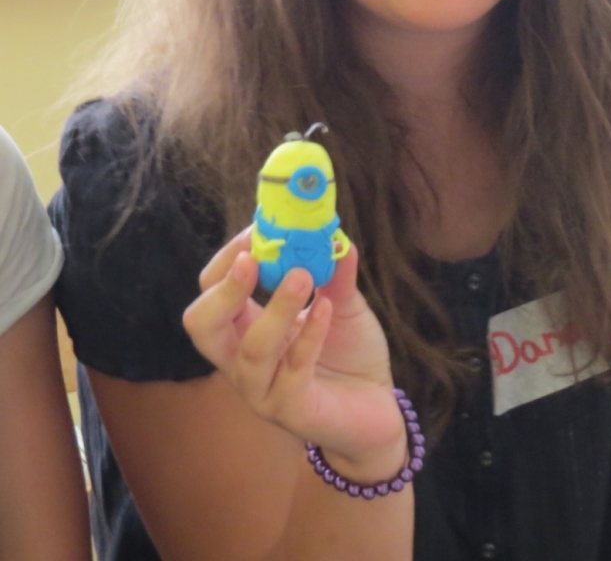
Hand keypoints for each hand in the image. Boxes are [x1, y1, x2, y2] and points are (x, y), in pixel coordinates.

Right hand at [183, 228, 406, 478]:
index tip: (258, 230)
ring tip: (302, 276)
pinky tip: (327, 309)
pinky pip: (292, 373)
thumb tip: (335, 233)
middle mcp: (243, 360)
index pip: (211, 292)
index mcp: (246, 328)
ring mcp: (264, 389)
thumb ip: (334, 272)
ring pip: (250, 350)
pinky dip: (308, 337)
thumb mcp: (342, 303)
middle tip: (251, 260)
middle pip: (203, 326)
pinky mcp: (293, 411)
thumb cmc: (348, 354)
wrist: (377, 409)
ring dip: (275, 309)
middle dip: (223, 290)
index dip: (228, 259)